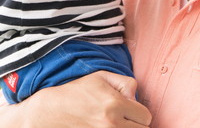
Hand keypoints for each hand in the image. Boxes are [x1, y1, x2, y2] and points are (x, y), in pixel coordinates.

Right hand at [0, 71, 151, 127]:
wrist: (53, 111)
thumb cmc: (77, 91)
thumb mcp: (101, 77)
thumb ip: (125, 82)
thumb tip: (136, 96)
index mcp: (115, 105)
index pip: (145, 116)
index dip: (139, 112)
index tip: (130, 109)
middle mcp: (112, 123)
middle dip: (136, 122)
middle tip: (123, 116)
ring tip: (117, 121)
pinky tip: (109, 125)